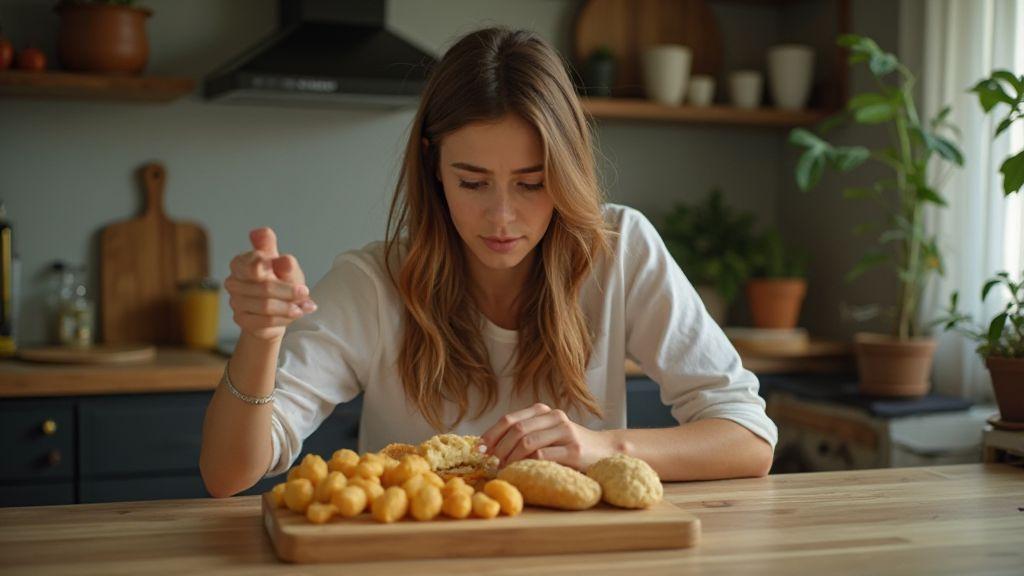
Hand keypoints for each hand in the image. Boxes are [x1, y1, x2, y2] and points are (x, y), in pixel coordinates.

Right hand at [226, 227, 316, 341]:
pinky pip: (266, 321)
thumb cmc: (280, 280)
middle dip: (289, 291)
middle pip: (264, 287)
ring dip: (290, 307)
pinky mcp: (241, 320)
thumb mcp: (284, 264)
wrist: (278, 309)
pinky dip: (285, 318)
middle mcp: (233, 281)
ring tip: (304, 305)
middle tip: (305, 291)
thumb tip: (269, 242)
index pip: (253, 262)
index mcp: (241, 262)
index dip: (271, 266)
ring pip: (266, 306)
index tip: (289, 266)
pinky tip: (296, 314)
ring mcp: (235, 302)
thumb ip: (278, 253)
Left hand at [479, 403, 616, 471]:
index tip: (479, 448)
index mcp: (544, 411)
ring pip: (528, 442)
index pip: (510, 419)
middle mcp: (555, 417)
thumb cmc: (569, 444)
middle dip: (499, 448)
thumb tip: (490, 447)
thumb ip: (526, 434)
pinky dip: (527, 465)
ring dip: (511, 458)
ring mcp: (566, 432)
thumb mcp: (548, 433)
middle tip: (491, 463)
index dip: (492, 433)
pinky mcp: (574, 450)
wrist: (604, 450)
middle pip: (517, 429)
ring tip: (504, 469)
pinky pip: (544, 456)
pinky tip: (522, 472)